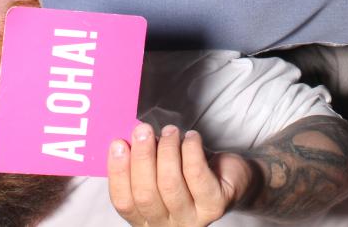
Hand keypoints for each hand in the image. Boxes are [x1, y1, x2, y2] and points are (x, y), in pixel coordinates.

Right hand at [108, 123, 253, 226]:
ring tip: (170, 131)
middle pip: (146, 195)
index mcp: (147, 218)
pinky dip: (191, 150)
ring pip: (170, 184)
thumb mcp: (160, 169)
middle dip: (142, 158)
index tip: (118, 144)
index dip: (118, 173)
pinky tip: (191, 137)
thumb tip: (126, 140)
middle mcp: (167, 225)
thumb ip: (142, 162)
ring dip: (167, 150)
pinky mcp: (214, 205)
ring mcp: (192, 219)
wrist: (229, 177)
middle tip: (143, 130)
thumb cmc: (188, 171)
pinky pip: (196, 174)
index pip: (124, 202)